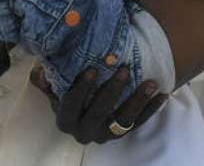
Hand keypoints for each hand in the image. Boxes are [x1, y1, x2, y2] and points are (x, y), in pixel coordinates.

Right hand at [30, 64, 167, 144]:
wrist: (86, 104)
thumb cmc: (69, 89)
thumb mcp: (55, 85)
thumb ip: (47, 78)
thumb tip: (40, 70)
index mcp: (65, 120)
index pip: (70, 106)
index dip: (81, 89)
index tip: (93, 68)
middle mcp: (84, 132)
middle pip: (98, 113)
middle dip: (112, 92)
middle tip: (124, 70)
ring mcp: (105, 135)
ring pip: (123, 121)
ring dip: (137, 101)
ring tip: (150, 82)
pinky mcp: (123, 133)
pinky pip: (139, 123)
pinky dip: (151, 109)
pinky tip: (162, 94)